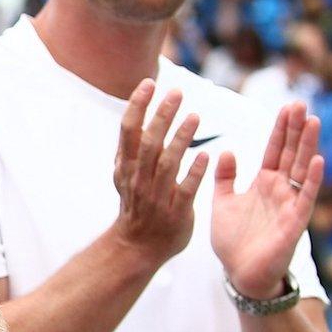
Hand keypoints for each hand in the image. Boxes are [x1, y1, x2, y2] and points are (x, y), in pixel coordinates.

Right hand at [109, 81, 211, 270]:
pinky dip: (195, 173)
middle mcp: (139, 179)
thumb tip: (135, 111)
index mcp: (126, 166)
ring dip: (180, 139)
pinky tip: (206, 156)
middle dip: (161, 115)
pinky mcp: (176, 212)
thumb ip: (131, 146)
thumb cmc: (136, 205)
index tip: (148, 84)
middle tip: (176, 92)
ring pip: (167, 163)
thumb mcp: (125, 174)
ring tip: (195, 116)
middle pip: (149, 142)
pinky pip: (185, 190)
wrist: (137, 247)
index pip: (128, 130)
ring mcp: (157, 196)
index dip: (137, 106)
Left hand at [213, 102, 323, 299]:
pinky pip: (304, 198)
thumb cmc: (233, 242)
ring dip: (307, 146)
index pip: (274, 150)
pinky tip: (317, 160)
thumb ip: (224, 178)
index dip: (280, 129)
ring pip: (301, 170)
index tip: (287, 105)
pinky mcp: (294, 223)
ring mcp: (290, 205)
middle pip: (291, 153)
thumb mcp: (222, 203)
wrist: (240, 275)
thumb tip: (225, 151)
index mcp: (263, 184)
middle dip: (296, 129)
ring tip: (312, 122)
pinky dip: (311, 180)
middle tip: (301, 103)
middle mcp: (280, 190)